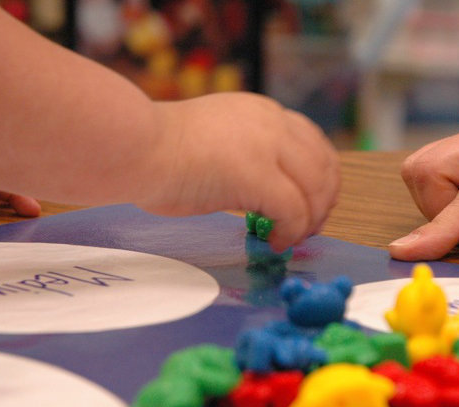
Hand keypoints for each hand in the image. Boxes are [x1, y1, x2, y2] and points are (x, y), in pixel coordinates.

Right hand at [141, 93, 339, 251]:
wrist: (134, 149)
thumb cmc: (157, 152)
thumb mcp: (218, 142)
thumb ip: (247, 157)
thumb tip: (264, 195)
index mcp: (262, 113)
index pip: (314, 144)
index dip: (322, 179)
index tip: (314, 205)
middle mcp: (271, 123)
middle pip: (324, 165)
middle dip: (323, 203)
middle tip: (310, 230)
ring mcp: (266, 147)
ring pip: (316, 189)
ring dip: (311, 220)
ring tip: (292, 239)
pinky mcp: (257, 175)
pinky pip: (294, 211)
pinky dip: (291, 233)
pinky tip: (275, 242)